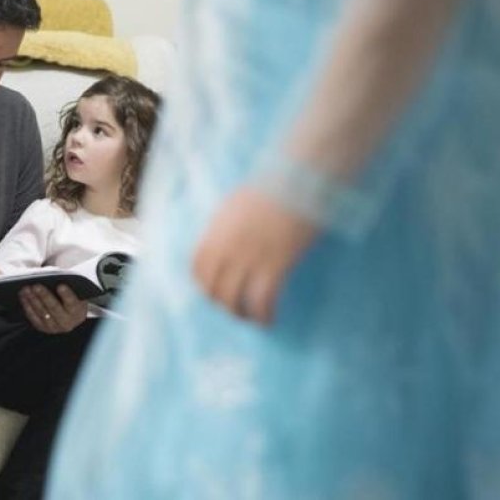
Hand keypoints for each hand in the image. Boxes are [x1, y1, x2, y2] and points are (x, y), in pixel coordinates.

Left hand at [19, 284, 87, 333]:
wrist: (69, 313)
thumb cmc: (71, 296)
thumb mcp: (73, 291)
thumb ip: (65, 283)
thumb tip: (49, 274)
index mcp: (78, 312)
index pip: (72, 303)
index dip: (66, 295)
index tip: (60, 286)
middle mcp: (67, 322)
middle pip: (54, 308)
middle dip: (45, 296)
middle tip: (36, 286)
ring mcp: (54, 327)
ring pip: (42, 312)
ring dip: (33, 299)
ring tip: (26, 288)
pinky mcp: (43, 328)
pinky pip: (33, 317)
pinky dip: (27, 305)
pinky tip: (23, 296)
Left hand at [193, 187, 317, 325]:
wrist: (301, 180)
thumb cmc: (276, 187)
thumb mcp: (238, 203)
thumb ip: (227, 225)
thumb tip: (224, 242)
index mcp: (217, 229)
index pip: (198, 266)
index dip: (204, 285)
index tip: (214, 293)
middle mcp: (227, 245)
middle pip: (213, 287)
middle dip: (222, 303)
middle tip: (236, 310)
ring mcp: (249, 256)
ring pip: (234, 298)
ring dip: (241, 314)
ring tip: (253, 319)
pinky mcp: (275, 263)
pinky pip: (262, 300)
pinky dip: (264, 314)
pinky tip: (270, 319)